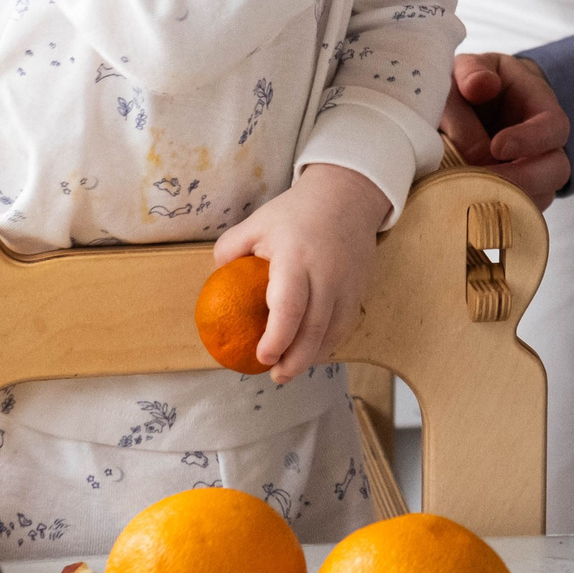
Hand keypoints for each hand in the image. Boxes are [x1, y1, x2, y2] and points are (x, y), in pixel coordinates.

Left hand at [212, 162, 391, 382]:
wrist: (347, 196)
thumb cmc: (295, 212)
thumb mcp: (256, 222)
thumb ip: (230, 249)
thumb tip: (214, 280)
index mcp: (296, 258)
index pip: (289, 307)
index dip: (277, 338)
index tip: (262, 357)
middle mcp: (326, 275)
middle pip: (314, 330)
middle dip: (294, 360)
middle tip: (275, 376)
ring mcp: (347, 285)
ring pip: (332, 333)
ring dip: (311, 357)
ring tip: (289, 371)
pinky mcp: (359, 290)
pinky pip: (344, 326)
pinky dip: (327, 344)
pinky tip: (311, 351)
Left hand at [442, 52, 569, 210]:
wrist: (473, 106)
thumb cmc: (474, 83)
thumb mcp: (471, 67)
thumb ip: (472, 73)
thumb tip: (480, 89)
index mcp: (541, 108)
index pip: (553, 127)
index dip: (530, 140)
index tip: (496, 146)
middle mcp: (544, 147)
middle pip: (556, 171)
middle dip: (522, 180)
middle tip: (481, 180)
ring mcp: (532, 175)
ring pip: (538, 199)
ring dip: (506, 200)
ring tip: (468, 195)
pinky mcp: (514, 196)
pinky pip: (516, 213)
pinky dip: (495, 214)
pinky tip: (466, 209)